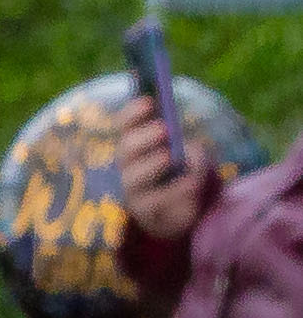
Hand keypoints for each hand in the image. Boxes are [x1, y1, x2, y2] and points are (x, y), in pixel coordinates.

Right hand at [119, 106, 215, 241]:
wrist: (186, 214)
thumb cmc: (185, 176)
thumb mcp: (193, 156)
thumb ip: (192, 148)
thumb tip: (189, 152)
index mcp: (136, 148)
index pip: (126, 126)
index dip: (133, 113)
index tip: (150, 102)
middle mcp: (129, 169)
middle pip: (125, 151)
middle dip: (143, 138)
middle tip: (165, 129)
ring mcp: (135, 193)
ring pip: (133, 179)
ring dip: (151, 164)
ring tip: (169, 156)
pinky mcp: (148, 215)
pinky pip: (156, 202)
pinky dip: (176, 190)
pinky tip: (191, 181)